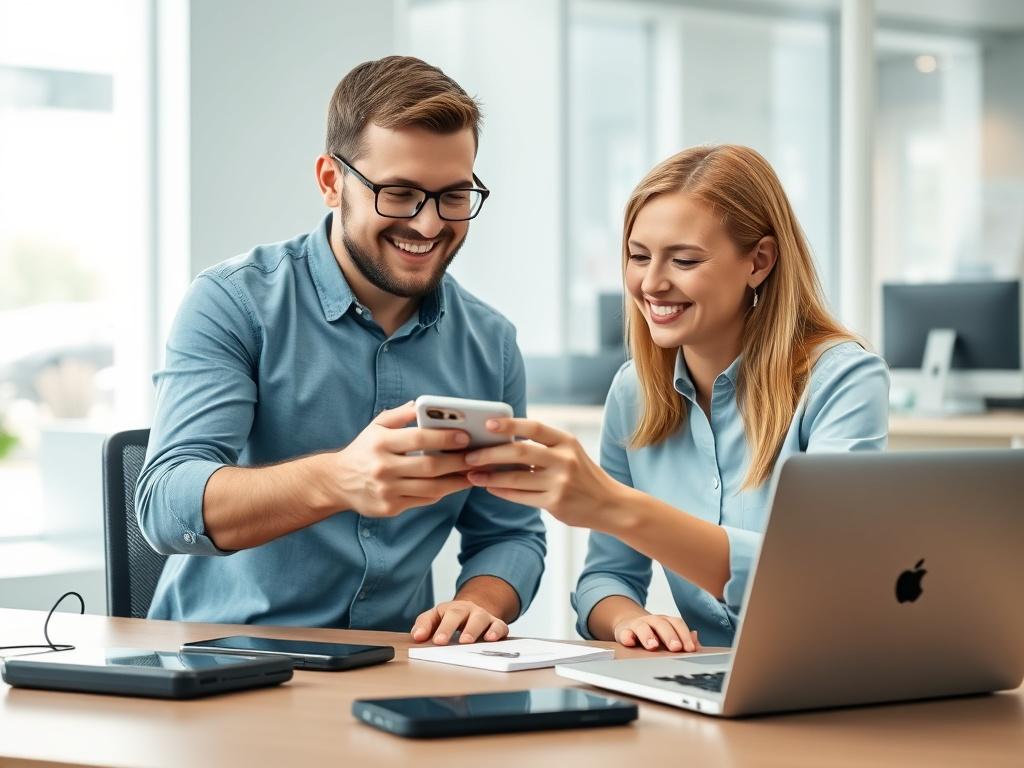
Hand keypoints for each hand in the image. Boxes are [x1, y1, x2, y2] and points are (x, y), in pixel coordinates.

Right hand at [320, 402, 473, 517]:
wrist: (336, 482)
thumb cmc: (363, 450)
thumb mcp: (376, 426)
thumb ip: (400, 414)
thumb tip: (423, 404)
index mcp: (380, 443)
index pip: (418, 439)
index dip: (444, 437)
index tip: (465, 436)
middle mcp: (383, 467)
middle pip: (429, 466)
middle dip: (457, 461)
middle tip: (477, 456)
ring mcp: (386, 490)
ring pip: (430, 487)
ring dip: (456, 481)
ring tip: (473, 473)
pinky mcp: (390, 508)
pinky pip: (423, 500)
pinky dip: (441, 492)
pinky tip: (454, 485)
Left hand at [410, 600, 509, 644]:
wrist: (476, 610)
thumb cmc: (453, 618)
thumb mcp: (436, 618)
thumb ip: (424, 626)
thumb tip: (417, 636)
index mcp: (449, 609)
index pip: (438, 615)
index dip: (430, 627)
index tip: (427, 639)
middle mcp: (466, 610)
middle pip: (457, 614)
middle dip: (448, 628)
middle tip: (441, 641)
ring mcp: (482, 615)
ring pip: (479, 618)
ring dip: (472, 630)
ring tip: (466, 641)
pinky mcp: (497, 623)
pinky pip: (499, 625)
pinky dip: (496, 631)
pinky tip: (491, 638)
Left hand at [463, 418, 623, 528]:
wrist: (610, 505)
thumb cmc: (583, 475)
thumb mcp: (570, 452)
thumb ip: (543, 446)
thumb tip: (502, 441)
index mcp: (566, 441)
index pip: (534, 427)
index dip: (509, 425)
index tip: (488, 424)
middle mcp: (564, 460)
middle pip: (519, 453)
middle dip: (490, 454)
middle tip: (470, 456)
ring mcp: (560, 483)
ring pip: (516, 478)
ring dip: (490, 477)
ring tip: (472, 475)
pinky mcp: (555, 503)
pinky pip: (521, 497)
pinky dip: (502, 492)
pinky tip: (490, 488)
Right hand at [614, 613, 699, 652]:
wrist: (628, 625)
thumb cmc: (653, 634)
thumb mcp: (668, 635)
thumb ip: (683, 638)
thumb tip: (696, 640)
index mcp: (666, 622)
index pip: (677, 624)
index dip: (684, 635)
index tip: (690, 649)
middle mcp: (652, 621)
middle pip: (662, 624)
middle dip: (669, 636)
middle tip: (676, 648)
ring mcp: (637, 625)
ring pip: (643, 627)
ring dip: (648, 635)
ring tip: (653, 646)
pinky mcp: (623, 631)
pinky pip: (625, 633)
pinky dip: (627, 637)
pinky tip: (630, 643)